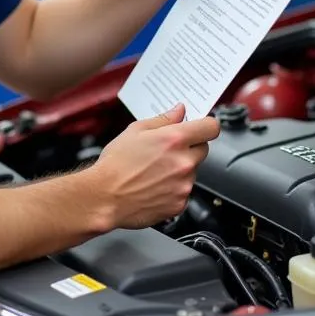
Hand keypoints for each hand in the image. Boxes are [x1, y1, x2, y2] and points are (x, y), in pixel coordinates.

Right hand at [88, 103, 220, 229]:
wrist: (104, 197)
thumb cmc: (115, 165)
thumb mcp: (135, 130)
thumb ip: (163, 119)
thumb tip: (179, 111)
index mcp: (175, 140)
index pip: (211, 127)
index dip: (206, 125)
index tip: (201, 127)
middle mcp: (184, 162)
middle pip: (203, 149)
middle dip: (190, 147)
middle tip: (167, 151)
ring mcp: (183, 185)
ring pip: (192, 171)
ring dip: (180, 169)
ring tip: (154, 171)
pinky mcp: (179, 204)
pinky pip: (184, 191)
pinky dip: (174, 189)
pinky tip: (155, 186)